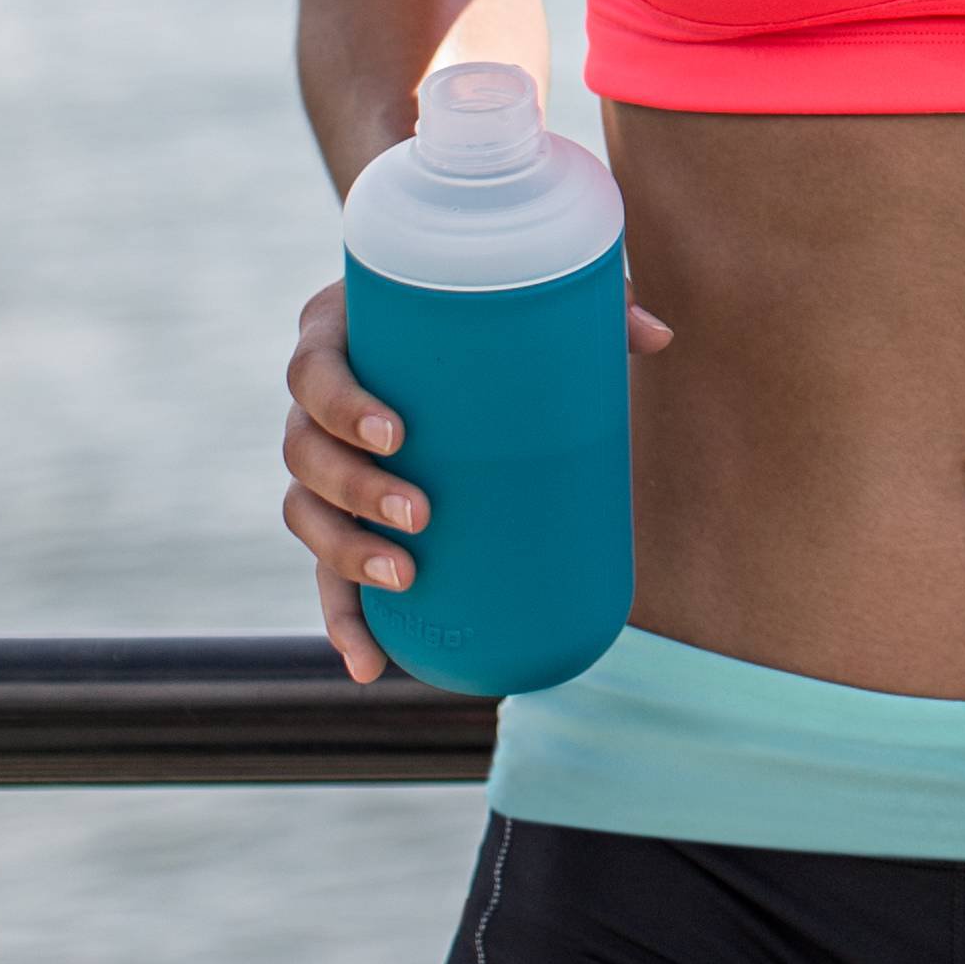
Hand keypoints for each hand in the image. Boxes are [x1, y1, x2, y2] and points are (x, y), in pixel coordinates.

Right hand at [280, 273, 670, 681]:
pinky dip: (343, 622)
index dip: (343, 407)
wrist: (445, 325)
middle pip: (303, 451)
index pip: (315, 371)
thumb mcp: (526, 297)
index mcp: (340, 334)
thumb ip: (590, 308)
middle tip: (422, 515)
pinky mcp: (341, 516)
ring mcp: (323, 462)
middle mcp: (315, 403)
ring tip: (405, 578)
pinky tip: (371, 666)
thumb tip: (661, 337)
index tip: (399, 435)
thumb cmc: (482, 308)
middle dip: (356, 491)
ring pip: (305, 512)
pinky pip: (323, 573)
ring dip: (344, 554)